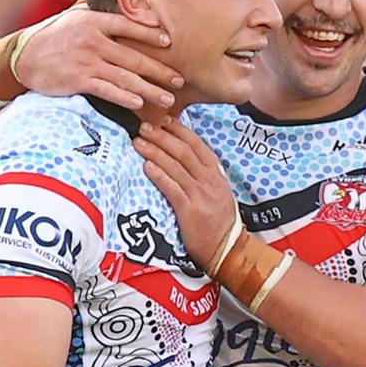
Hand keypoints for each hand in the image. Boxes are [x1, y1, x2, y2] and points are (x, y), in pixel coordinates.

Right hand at [16, 8, 182, 110]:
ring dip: (150, 89)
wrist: (22, 58)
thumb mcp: (73, 14)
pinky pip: (107, 90)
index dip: (150, 33)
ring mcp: (85, 61)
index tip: (170, 41)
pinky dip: (125, 97)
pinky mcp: (77, 80)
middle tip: (180, 79)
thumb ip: (92, 1)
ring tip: (168, 99)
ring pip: (125, 77)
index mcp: (94, 21)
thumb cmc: (54, 36)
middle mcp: (92, 40)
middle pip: (134, 57)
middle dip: (161, 70)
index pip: (128, 26)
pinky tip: (140, 104)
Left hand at [135, 120, 238, 269]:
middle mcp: (210, 180)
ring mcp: (201, 195)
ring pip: (176, 167)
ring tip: (138, 142)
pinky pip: (172, 188)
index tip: (163, 119)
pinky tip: (146, 166)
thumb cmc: (219, 220)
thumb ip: (204, 173)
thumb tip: (183, 155)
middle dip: (162, 136)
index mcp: (216, 173)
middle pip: (183, 152)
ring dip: (155, 152)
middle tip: (144, 126)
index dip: (179, 130)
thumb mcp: (218, 191)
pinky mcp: (190, 210)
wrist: (227, 247)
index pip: (197, 145)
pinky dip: (159, 175)